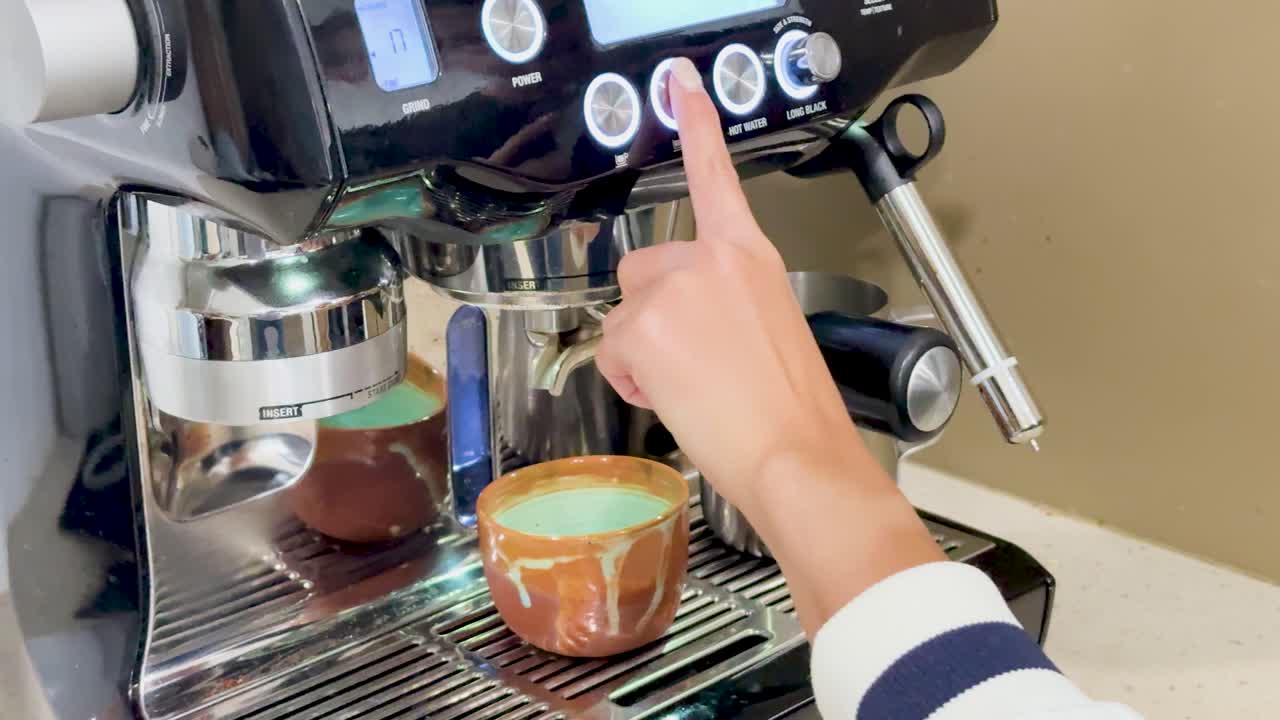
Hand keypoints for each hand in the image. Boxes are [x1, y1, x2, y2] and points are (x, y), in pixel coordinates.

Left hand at [597, 58, 867, 512]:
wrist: (795, 452)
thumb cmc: (792, 408)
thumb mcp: (769, 330)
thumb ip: (725, 301)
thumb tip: (688, 323)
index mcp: (748, 256)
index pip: (715, 176)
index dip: (696, 125)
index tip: (680, 83)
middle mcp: (709, 260)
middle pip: (642, 267)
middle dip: (649, 312)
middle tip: (688, 361)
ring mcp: (674, 289)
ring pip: (624, 314)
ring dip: (639, 350)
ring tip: (688, 386)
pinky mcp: (644, 326)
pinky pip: (612, 350)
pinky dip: (629, 378)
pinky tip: (670, 397)